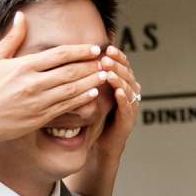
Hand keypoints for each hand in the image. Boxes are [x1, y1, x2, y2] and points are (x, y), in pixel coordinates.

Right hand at [0, 11, 108, 146]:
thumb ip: (12, 38)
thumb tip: (21, 15)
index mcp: (24, 66)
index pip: (59, 55)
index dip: (80, 51)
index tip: (95, 48)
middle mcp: (33, 84)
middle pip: (70, 71)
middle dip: (91, 65)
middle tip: (106, 60)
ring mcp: (38, 102)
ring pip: (72, 90)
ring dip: (91, 82)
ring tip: (105, 75)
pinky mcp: (40, 118)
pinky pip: (66, 107)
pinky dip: (81, 100)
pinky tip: (93, 94)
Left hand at [76, 46, 142, 195]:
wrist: (96, 149)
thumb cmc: (88, 120)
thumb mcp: (84, 95)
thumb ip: (81, 78)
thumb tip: (65, 57)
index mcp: (118, 83)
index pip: (120, 64)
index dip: (115, 55)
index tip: (105, 46)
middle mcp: (127, 92)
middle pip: (127, 72)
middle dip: (117, 63)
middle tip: (107, 57)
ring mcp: (130, 106)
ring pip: (130, 87)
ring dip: (120, 78)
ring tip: (109, 71)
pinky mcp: (128, 122)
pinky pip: (129, 107)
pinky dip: (124, 98)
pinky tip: (118, 92)